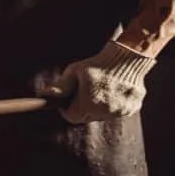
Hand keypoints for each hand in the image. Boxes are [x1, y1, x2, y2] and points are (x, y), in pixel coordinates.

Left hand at [40, 41, 156, 123]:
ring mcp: (120, 112)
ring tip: (99, 88)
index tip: (67, 101)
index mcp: (89, 104)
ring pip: (102, 115)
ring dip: (98, 107)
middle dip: (82, 107)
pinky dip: (113, 104)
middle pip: (86, 117)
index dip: (67, 109)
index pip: (72, 117)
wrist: (128, 58)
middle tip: (84, 91)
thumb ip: (61, 86)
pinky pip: (117, 112)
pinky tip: (113, 90)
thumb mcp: (75, 71)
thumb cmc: (97, 64)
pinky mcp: (132, 109)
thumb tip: (43, 94)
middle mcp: (105, 112)